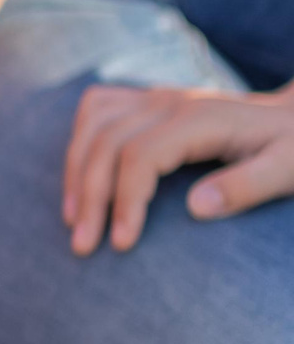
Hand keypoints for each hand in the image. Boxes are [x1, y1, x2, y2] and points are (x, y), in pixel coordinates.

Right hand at [63, 82, 293, 254]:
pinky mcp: (148, 101)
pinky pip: (95, 109)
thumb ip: (246, 187)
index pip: (140, 155)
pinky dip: (79, 141)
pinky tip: (80, 176)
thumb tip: (195, 208)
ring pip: (92, 124)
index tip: (123, 244)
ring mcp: (155, 98)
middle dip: (88, 196)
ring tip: (72, 216)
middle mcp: (169, 101)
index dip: (125, 201)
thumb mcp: (289, 169)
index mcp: (200, 118)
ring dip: (74, 170)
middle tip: (83, 245)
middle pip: (105, 142)